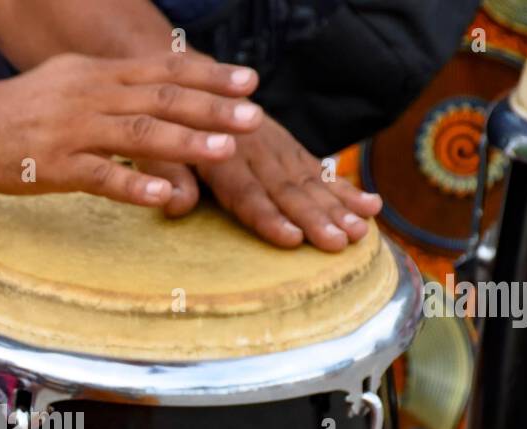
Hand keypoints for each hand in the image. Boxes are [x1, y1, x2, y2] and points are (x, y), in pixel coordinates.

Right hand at [0, 53, 262, 205]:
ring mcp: (73, 131)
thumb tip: (157, 89)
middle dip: (212, 108)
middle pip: (161, 98)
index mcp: (97, 74)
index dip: (209, 75)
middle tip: (255, 117)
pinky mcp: (56, 167)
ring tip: (225, 153)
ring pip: (138, 133)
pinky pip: (101, 177)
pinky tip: (165, 195)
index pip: (163, 70)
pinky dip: (135, 185)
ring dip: (185, 143)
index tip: (250, 81)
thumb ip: (114, 88)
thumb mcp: (69, 85)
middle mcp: (90, 95)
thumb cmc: (20, 113)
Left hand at [142, 113, 382, 251]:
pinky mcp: (290, 148)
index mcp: (219, 157)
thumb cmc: (167, 133)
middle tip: (338, 243)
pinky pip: (320, 170)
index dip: (268, 217)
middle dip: (315, 218)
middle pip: (286, 189)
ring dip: (338, 208)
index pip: (246, 192)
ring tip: (361, 232)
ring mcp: (277, 148)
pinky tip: (372, 206)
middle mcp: (254, 152)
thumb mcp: (154, 152)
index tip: (292, 239)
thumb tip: (177, 206)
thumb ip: (168, 178)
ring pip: (310, 180)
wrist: (193, 86)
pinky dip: (346, 189)